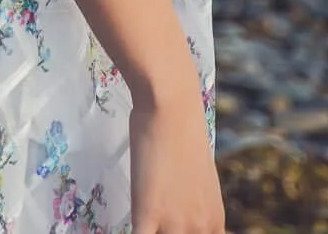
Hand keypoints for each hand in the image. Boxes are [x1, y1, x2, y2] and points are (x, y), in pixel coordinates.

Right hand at [129, 87, 223, 233]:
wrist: (172, 107)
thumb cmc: (184, 132)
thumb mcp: (199, 179)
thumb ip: (194, 204)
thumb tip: (181, 211)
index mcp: (214, 220)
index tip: (164, 229)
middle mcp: (199, 228)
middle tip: (151, 224)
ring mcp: (173, 224)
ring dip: (148, 233)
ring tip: (137, 221)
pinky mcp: (147, 214)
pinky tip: (113, 230)